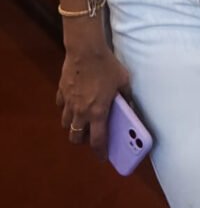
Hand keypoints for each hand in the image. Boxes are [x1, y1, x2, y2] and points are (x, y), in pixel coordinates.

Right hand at [57, 26, 130, 159]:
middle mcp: (81, 112)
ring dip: (72, 125)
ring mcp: (69, 102)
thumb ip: (127, 96)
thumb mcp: (124, 81)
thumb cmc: (107, 66)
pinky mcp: (61, 92)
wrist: (86, 50)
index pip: (98, 140)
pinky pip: (60, 106)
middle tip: (90, 135)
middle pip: (75, 137)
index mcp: (98, 112)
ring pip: (65, 123)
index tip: (103, 157)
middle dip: (82, 140)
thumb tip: (130, 106)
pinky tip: (72, 102)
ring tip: (80, 119)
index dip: (100, 152)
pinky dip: (65, 107)